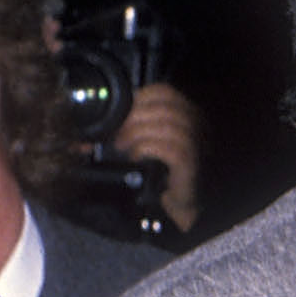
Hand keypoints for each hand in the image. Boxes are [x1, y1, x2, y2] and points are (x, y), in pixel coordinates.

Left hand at [116, 83, 203, 236]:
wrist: (185, 204)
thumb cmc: (166, 172)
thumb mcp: (151, 143)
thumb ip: (135, 129)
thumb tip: (96, 129)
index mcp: (190, 115)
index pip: (165, 92)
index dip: (140, 97)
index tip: (122, 112)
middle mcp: (199, 126)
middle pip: (162, 108)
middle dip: (133, 118)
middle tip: (117, 133)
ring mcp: (198, 145)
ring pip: (164, 126)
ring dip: (137, 134)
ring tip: (123, 146)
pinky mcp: (191, 164)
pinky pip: (165, 148)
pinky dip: (145, 149)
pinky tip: (136, 157)